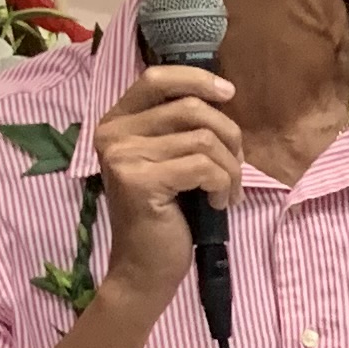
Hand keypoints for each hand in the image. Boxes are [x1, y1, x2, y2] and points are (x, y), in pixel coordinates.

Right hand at [91, 64, 240, 297]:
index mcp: (117, 122)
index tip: (229, 94)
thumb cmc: (166, 214)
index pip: (157, 78)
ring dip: (230, 167)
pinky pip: (204, 167)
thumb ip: (182, 126)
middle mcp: (112, 134)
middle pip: (191, 108)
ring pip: (204, 139)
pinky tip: (217, 204)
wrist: (145, 269)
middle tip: (236, 167)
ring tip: (228, 191)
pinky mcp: (139, 181)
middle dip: (228, 136)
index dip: (198, 80)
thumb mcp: (172, 159)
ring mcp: (122, 156)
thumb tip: (224, 92)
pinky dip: (223, 185)